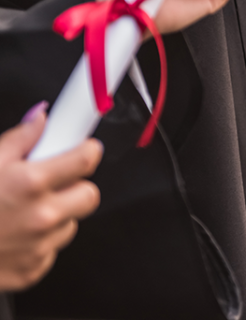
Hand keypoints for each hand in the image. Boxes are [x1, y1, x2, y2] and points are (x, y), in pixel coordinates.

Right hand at [0, 108, 102, 291]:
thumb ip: (19, 139)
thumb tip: (41, 119)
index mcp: (30, 183)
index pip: (87, 159)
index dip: (86, 151)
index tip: (84, 149)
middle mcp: (41, 216)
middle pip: (89, 195)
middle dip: (74, 186)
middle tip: (50, 184)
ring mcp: (39, 246)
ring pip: (71, 223)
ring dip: (56, 216)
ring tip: (21, 212)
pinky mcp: (33, 269)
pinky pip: (51, 249)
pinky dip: (39, 242)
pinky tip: (13, 235)